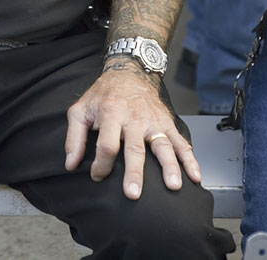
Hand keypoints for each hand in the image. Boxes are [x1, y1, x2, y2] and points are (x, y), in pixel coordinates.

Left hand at [64, 65, 201, 199]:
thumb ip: (74, 138)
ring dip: (169, 166)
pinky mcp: (166, 122)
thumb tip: (71, 164)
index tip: (98, 176)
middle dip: (134, 172)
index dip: (101, 164)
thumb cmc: (103, 95)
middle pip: (134, 148)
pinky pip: (180, 141)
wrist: (128, 72)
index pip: (106, 144)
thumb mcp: (81, 110)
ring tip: (173, 186)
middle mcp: (133, 117)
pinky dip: (189, 158)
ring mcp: (152, 120)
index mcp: (110, 113)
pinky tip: (195, 175)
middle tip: (133, 194)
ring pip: (162, 144)